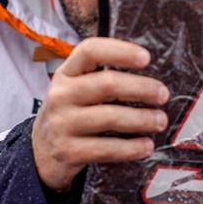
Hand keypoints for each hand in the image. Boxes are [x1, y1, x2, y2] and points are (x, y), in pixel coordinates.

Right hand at [31, 37, 168, 190]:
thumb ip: (102, 78)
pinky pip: (106, 148)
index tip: (146, 58)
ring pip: (110, 117)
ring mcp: (62, 124)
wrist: (40, 152)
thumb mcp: (76, 89)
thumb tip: (151, 77)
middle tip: (162, 95)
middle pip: (106, 84)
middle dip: (141, 88)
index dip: (119, 51)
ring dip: (142, 119)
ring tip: (160, 120)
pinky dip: (131, 148)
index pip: (90, 51)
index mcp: (66, 73)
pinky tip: (146, 146)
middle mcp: (61, 95)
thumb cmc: (71, 114)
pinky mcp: (67, 152)